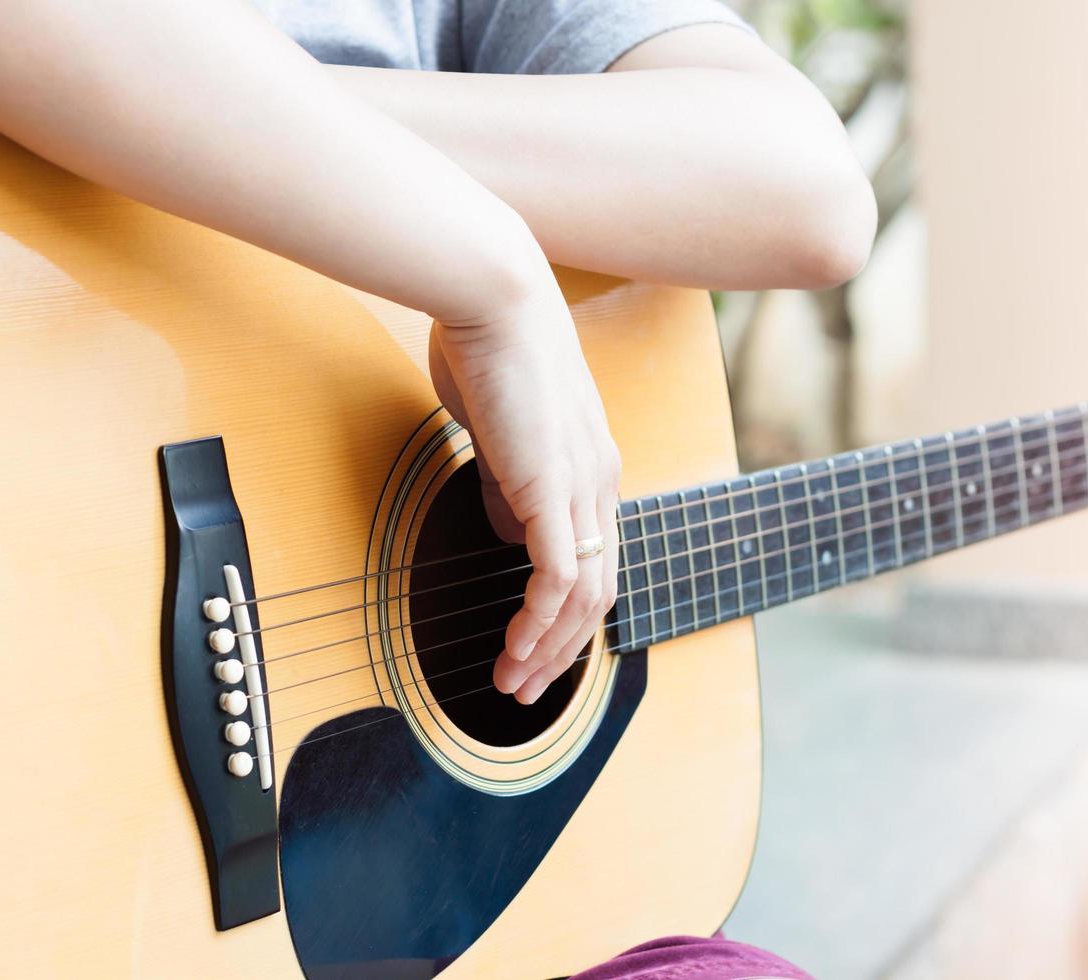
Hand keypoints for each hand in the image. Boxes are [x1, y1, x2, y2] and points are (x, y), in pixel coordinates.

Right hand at [428, 272, 620, 704]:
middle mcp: (599, 482)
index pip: (596, 559)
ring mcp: (583, 486)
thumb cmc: (487, 345)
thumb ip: (508, 484)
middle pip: (601, 591)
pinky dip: (540, 622)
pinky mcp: (553, 487)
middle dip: (563, 650)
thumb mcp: (500, 428)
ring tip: (514, 683)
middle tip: (526, 686)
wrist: (495, 293)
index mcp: (591, 467)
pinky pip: (559, 576)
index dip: (568, 614)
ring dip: (550, 649)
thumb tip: (506, 533)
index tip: (534, 647)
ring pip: (586, 595)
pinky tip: (517, 647)